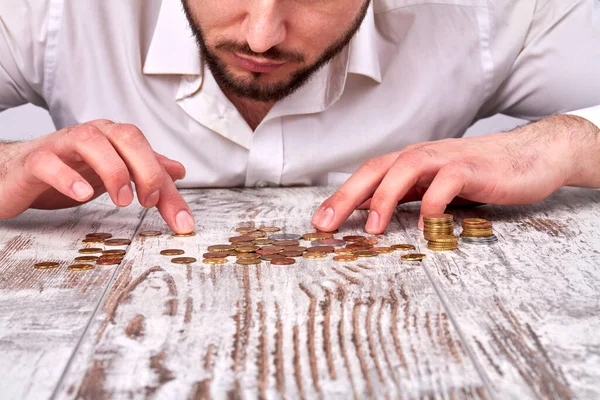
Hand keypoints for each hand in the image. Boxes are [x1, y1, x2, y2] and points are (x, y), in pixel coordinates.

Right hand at [0, 119, 194, 232]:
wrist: (13, 173)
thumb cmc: (64, 169)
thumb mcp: (110, 173)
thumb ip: (145, 171)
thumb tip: (178, 171)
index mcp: (112, 139)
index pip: (148, 152)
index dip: (167, 183)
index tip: (180, 218)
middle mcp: (90, 136)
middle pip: (126, 136)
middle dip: (146, 168)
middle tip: (150, 201)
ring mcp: (61, 147)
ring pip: (90, 141)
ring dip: (113, 170)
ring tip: (122, 199)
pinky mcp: (33, 162)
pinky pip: (49, 162)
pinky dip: (67, 177)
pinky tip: (82, 195)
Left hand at [311, 115, 599, 232]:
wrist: (530, 155)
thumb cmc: (479, 174)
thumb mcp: (435, 186)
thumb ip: (407, 195)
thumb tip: (370, 210)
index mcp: (410, 162)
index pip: (367, 175)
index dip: (340, 197)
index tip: (319, 222)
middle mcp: (422, 156)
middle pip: (375, 169)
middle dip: (346, 196)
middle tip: (325, 224)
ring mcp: (447, 159)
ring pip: (405, 168)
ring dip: (384, 197)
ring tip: (371, 228)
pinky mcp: (473, 168)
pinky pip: (447, 182)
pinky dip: (434, 203)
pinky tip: (428, 224)